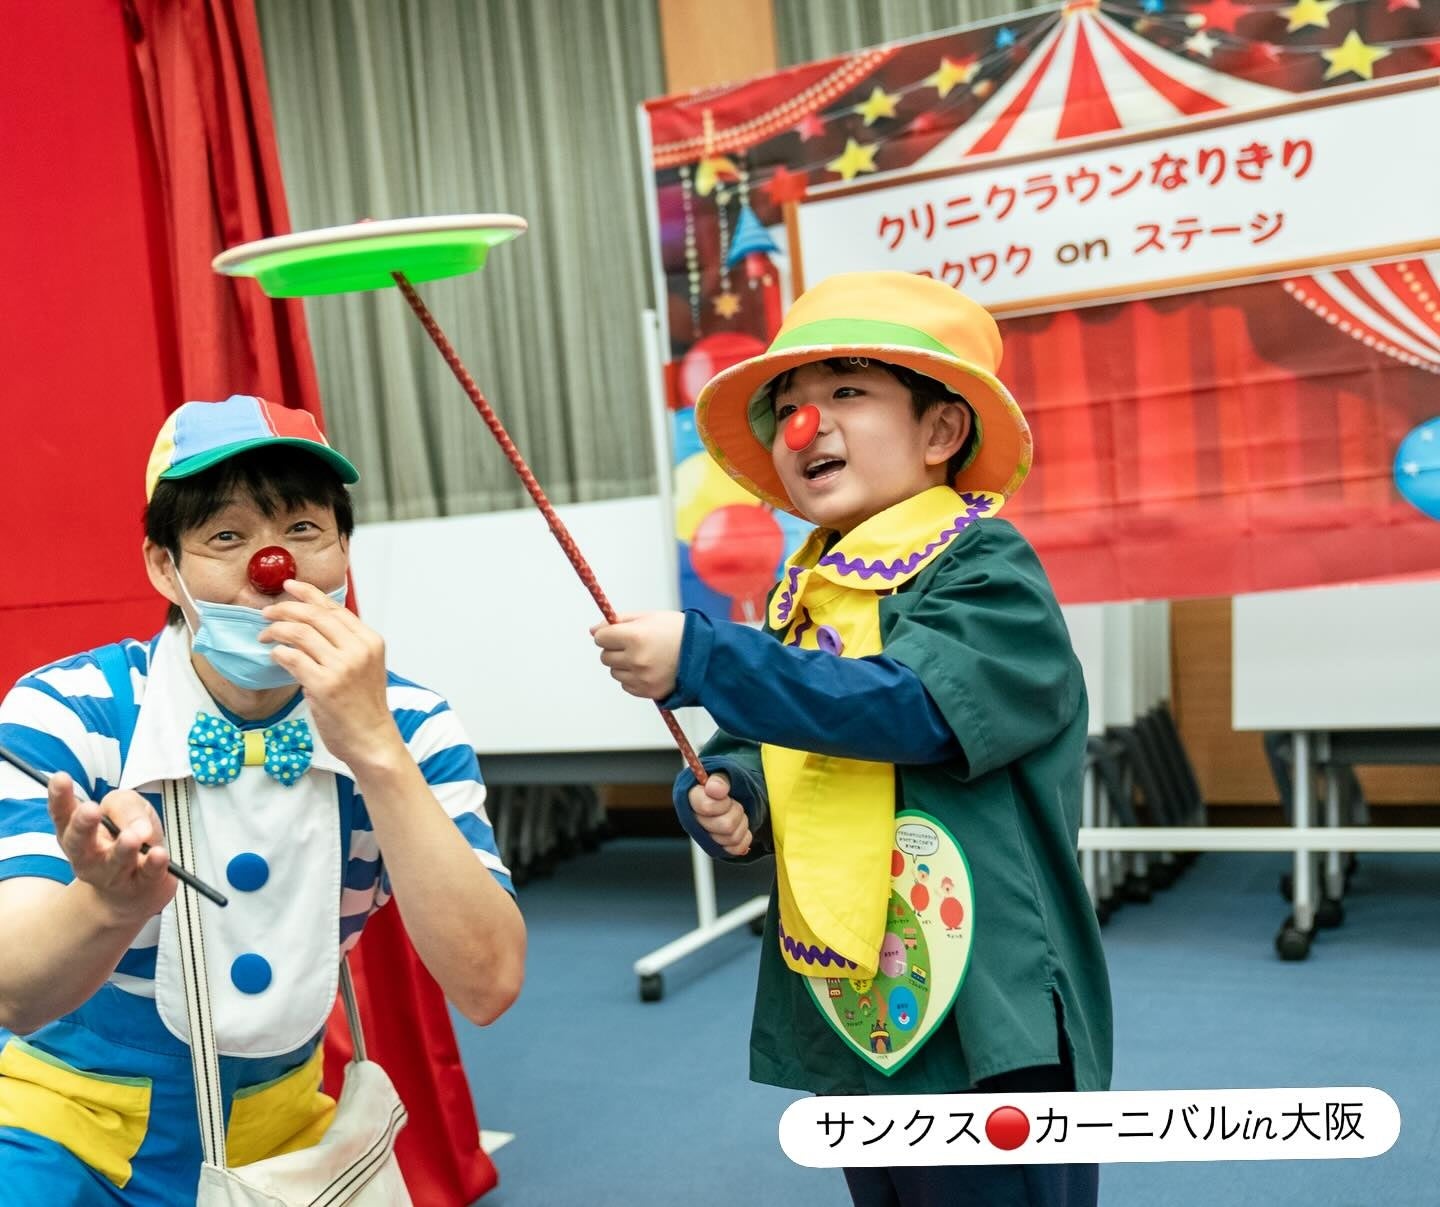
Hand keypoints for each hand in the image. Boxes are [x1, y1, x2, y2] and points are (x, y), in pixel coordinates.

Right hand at [49, 774, 174, 925]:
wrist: (136, 891)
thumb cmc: (126, 838)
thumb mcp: (126, 809)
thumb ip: (126, 807)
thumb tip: (137, 824)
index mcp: (77, 832)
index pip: (62, 814)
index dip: (58, 797)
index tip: (61, 778)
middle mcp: (87, 856)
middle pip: (79, 842)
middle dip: (83, 825)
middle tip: (90, 809)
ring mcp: (112, 874)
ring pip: (115, 862)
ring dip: (123, 848)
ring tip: (132, 837)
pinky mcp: (140, 885)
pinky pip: (147, 874)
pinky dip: (154, 865)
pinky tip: (159, 855)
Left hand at [261, 579, 403, 770]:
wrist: (372, 740)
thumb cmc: (364, 707)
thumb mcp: (364, 666)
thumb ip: (345, 643)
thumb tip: (310, 622)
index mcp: (370, 640)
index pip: (334, 607)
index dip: (308, 593)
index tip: (289, 587)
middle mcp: (358, 649)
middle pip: (314, 615)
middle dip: (284, 609)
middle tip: (267, 613)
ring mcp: (342, 667)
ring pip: (299, 632)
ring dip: (276, 630)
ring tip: (265, 636)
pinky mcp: (324, 685)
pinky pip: (292, 657)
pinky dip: (278, 653)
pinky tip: (275, 656)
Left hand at [591, 612, 684, 700]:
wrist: (704, 654)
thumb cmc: (677, 632)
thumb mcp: (649, 617)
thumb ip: (618, 621)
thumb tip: (593, 631)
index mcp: (635, 637)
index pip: (601, 638)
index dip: (607, 634)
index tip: (617, 633)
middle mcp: (636, 659)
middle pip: (605, 657)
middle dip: (614, 650)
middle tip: (634, 645)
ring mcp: (641, 678)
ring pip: (614, 672)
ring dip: (623, 665)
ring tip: (644, 657)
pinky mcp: (647, 692)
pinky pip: (626, 685)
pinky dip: (633, 678)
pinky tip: (649, 669)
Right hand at [688, 773, 750, 856]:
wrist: (732, 795)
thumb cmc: (724, 785)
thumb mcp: (722, 775)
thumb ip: (719, 780)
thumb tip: (715, 789)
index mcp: (692, 799)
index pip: (707, 807)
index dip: (722, 803)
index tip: (725, 795)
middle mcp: (696, 820)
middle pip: (726, 825)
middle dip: (736, 811)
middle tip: (733, 803)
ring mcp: (707, 836)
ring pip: (733, 837)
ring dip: (741, 823)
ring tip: (736, 813)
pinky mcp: (719, 848)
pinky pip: (738, 848)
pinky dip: (744, 836)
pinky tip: (739, 825)